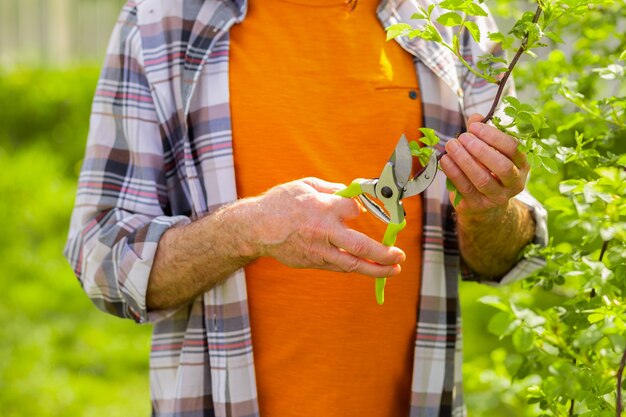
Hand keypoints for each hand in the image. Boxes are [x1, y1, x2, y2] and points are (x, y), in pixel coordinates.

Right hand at [249, 178, 404, 277]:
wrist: (255, 228)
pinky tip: (368, 267)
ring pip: (351, 264)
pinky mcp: (312, 262)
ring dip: (376, 269)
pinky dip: (355, 267)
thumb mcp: (306, 185)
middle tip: (400, 256)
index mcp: (321, 208)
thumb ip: (332, 190)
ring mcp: (318, 251)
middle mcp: (322, 232)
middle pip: (360, 246)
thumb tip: (354, 196)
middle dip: (384, 254)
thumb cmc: (280, 203)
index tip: (363, 207)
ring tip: (394, 270)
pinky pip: (338, 266)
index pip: (354, 209)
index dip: (363, 207)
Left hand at [439, 113, 529, 218]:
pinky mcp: (479, 205)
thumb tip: (476, 117)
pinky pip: (465, 188)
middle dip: (480, 149)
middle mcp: (515, 182)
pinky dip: (453, 172)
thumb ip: (482, 134)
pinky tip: (445, 159)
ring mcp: (498, 197)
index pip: (513, 148)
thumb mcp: (489, 151)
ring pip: (482, 178)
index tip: (474, 126)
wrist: (484, 205)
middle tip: (462, 137)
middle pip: (501, 166)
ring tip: (451, 145)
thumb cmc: (487, 169)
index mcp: (522, 164)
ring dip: (464, 160)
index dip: (493, 135)